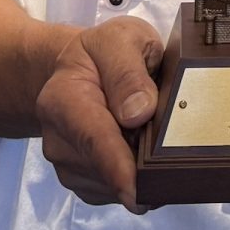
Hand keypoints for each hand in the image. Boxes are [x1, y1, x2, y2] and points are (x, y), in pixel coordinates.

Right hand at [34, 16, 164, 212]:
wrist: (77, 69)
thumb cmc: (104, 51)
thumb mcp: (120, 39)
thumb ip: (128, 70)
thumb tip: (139, 112)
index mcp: (62, 97)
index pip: (92, 137)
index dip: (116, 165)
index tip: (135, 190)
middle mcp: (58, 138)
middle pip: (104, 166)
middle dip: (141, 162)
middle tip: (171, 140)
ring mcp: (67, 164)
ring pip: (112, 183)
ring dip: (139, 167)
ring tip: (152, 132)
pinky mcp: (83, 180)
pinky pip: (114, 190)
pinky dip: (135, 176)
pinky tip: (143, 149)